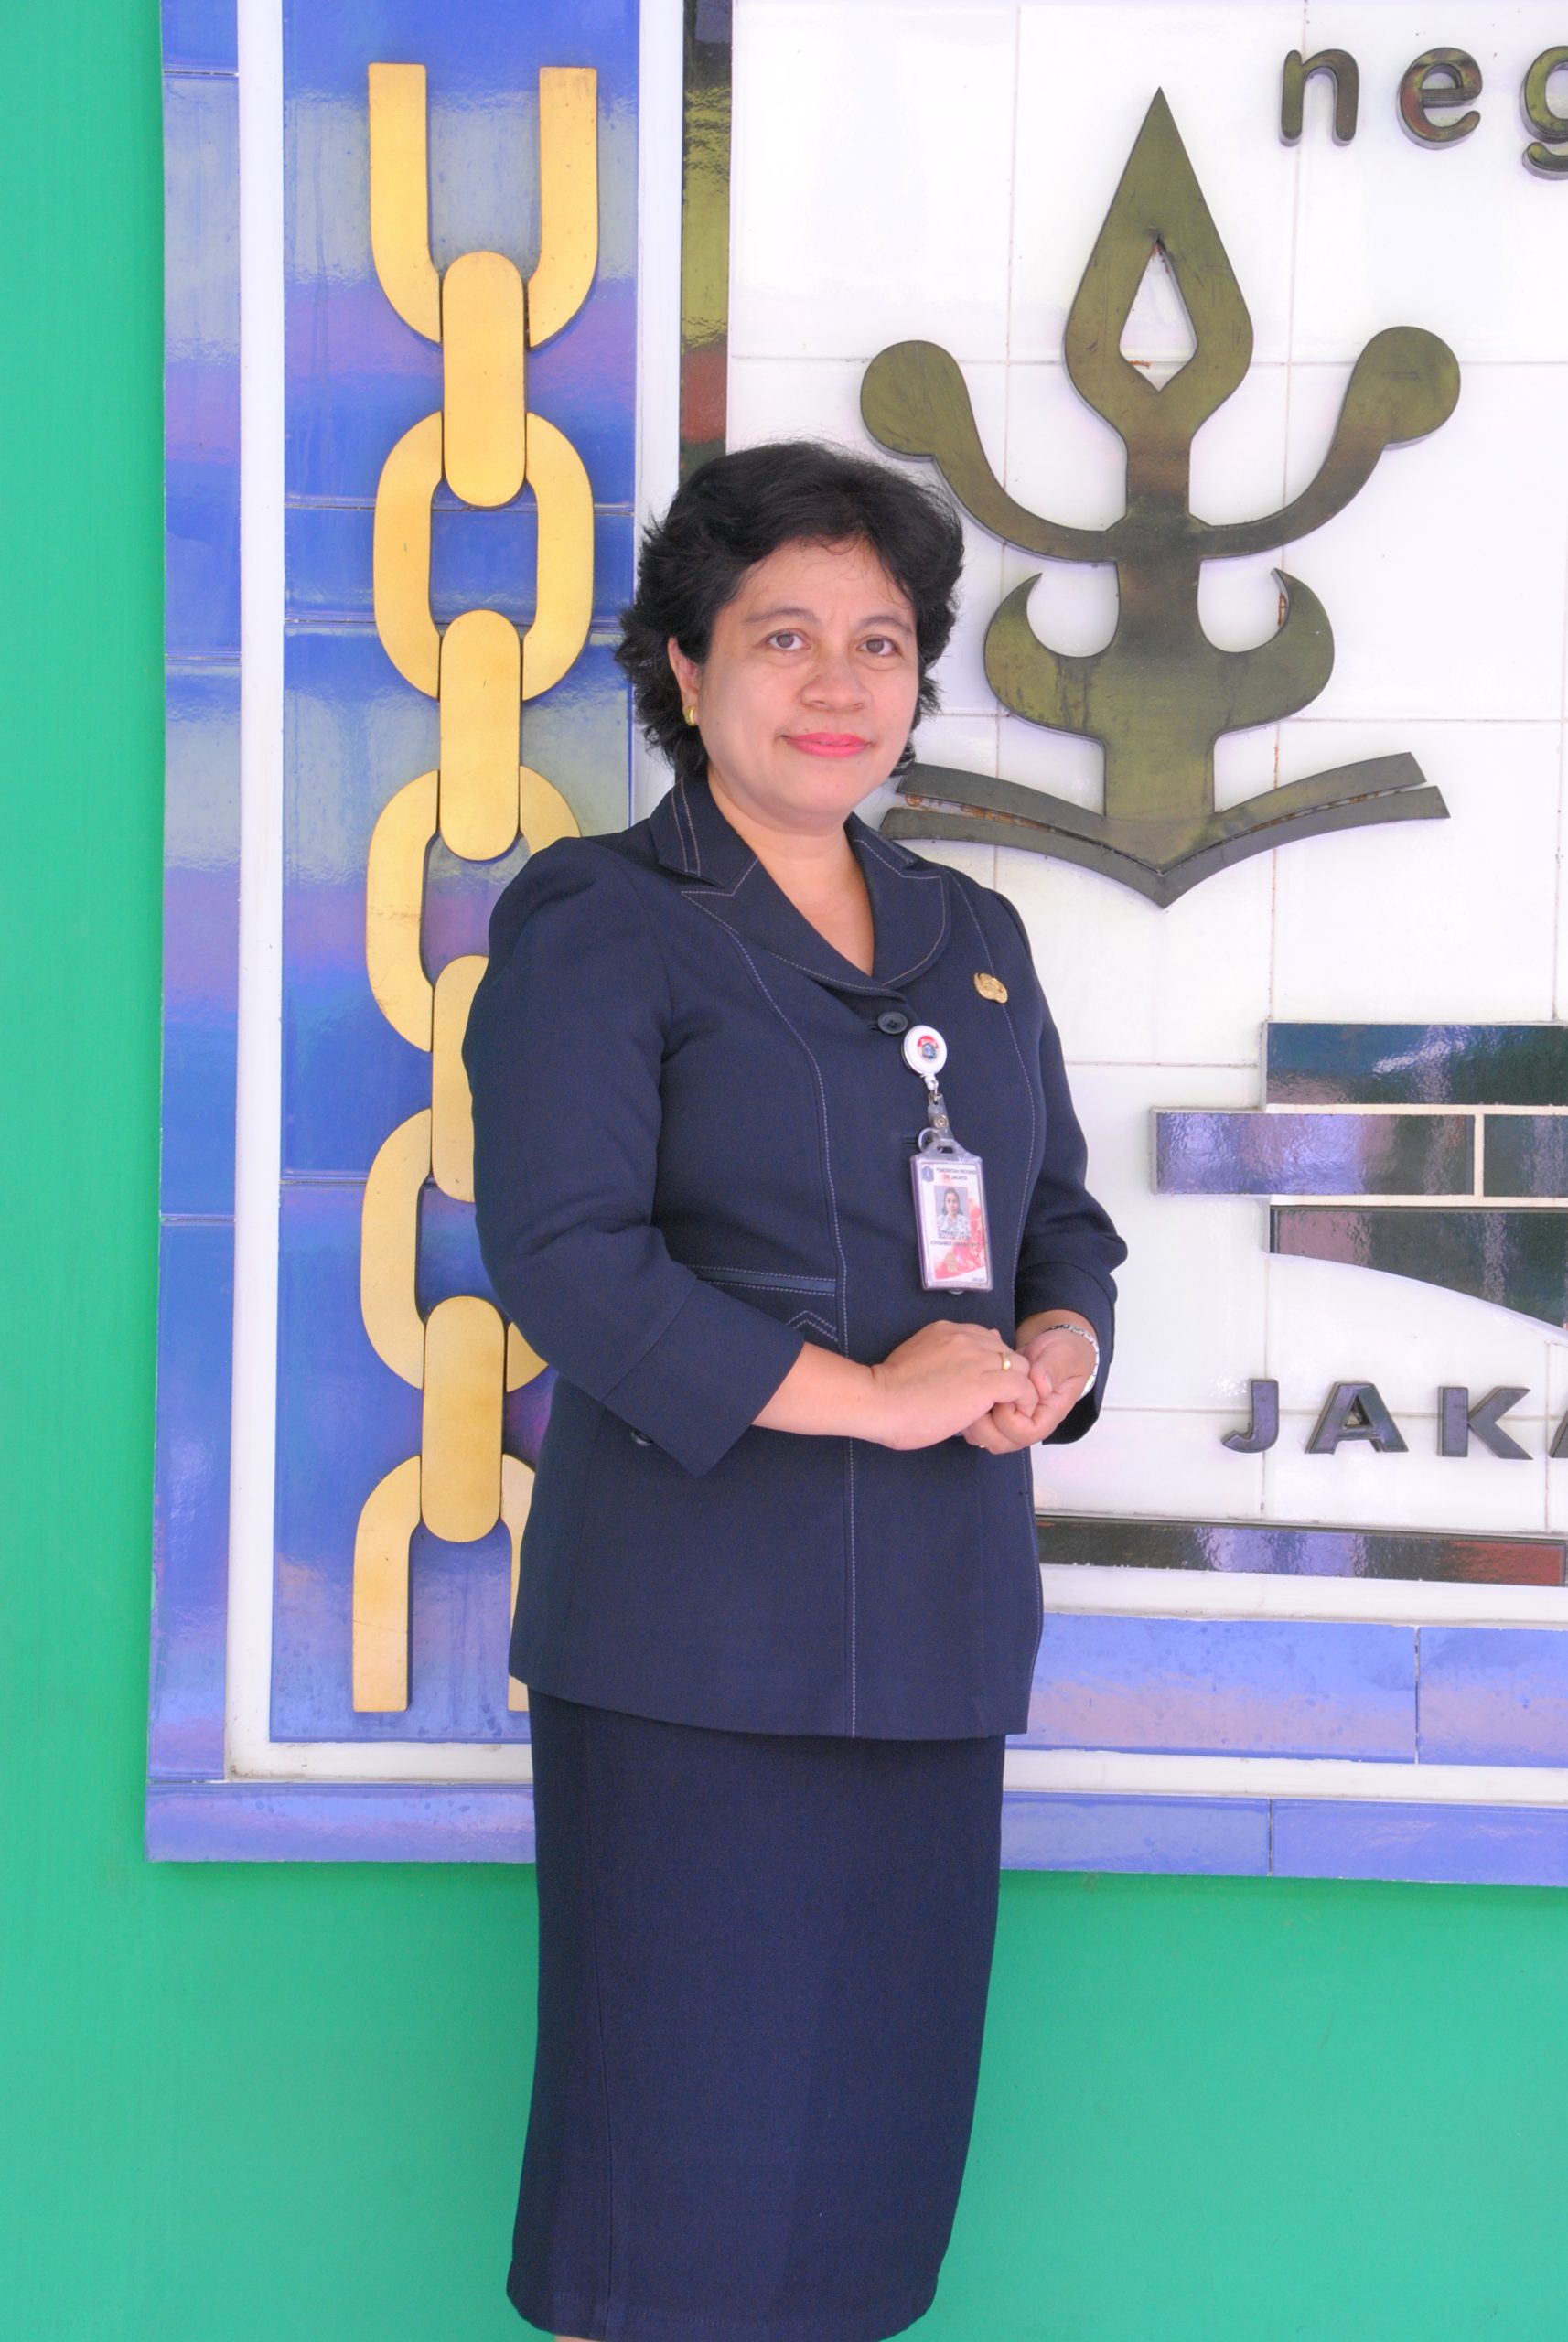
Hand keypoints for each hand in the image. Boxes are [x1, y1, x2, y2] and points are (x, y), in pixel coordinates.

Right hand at [868, 1320, 1034, 1449]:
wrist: (880, 1402)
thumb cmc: (890, 1390)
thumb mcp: (917, 1357)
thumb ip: (943, 1353)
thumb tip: (966, 1354)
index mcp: (948, 1330)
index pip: (988, 1339)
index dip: (990, 1364)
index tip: (982, 1384)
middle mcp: (966, 1338)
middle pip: (1007, 1351)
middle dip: (1006, 1374)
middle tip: (995, 1400)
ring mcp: (978, 1358)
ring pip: (1020, 1367)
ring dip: (1017, 1388)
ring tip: (1004, 1409)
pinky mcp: (986, 1383)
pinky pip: (1023, 1388)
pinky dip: (1023, 1401)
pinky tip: (1010, 1414)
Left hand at [962, 1322, 1094, 1452]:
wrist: (1052, 1347)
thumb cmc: (1063, 1353)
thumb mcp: (1063, 1356)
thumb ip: (1053, 1370)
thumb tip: (1040, 1385)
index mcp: (1046, 1416)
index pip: (1024, 1434)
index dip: (1010, 1417)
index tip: (1004, 1391)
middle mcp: (1025, 1424)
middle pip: (999, 1442)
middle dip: (983, 1421)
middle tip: (978, 1392)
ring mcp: (1007, 1421)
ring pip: (981, 1436)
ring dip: (970, 1416)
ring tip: (968, 1389)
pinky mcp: (993, 1410)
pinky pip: (973, 1422)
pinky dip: (964, 1408)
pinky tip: (965, 1386)